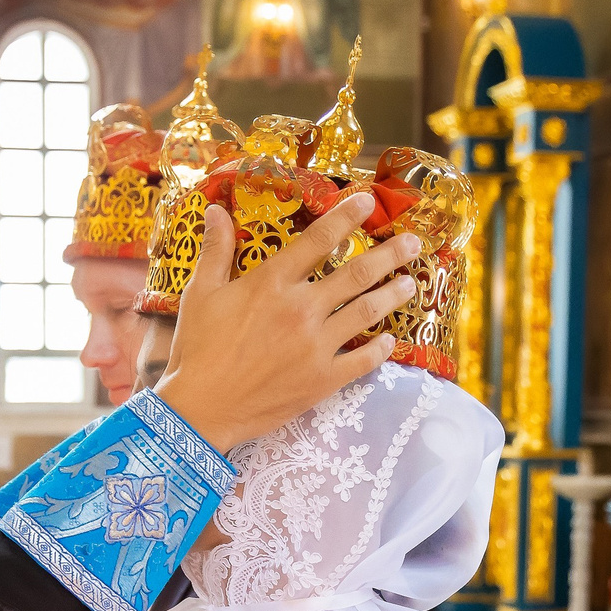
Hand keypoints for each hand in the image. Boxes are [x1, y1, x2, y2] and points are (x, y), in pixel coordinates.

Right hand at [155, 192, 420, 451]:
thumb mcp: (200, 294)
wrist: (202, 409)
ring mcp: (316, 346)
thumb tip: (215, 210)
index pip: (318, 240)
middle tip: (414, 243)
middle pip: (356, 274)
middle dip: (390, 255)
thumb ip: (215, 251)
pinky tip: (389, 341)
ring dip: (392, 295)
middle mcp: (301, 309)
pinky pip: (363, 361)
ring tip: (410, 285)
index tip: (367, 201)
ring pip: (367, 313)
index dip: (346, 217)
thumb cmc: (197, 350)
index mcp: (272, 283)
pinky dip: (380, 350)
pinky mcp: (323, 380)